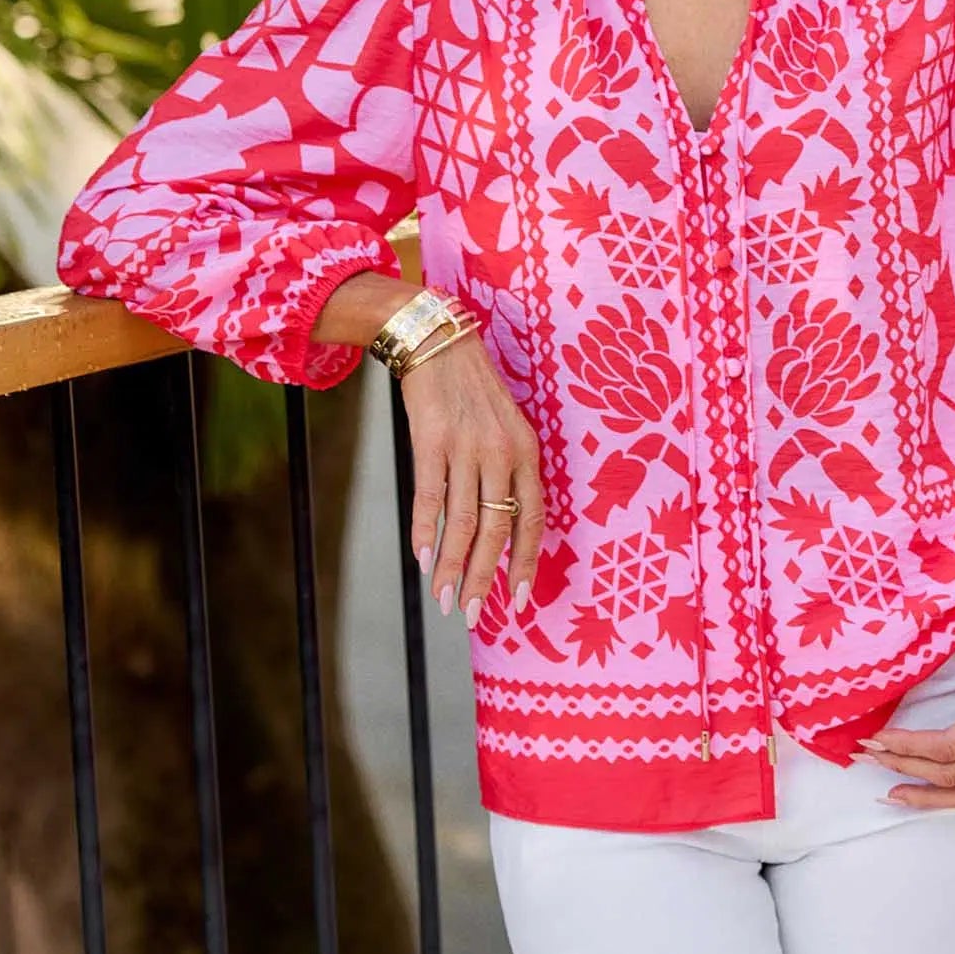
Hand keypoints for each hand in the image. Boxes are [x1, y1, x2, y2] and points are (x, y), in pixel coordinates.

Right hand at [401, 333, 545, 627]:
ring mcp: (467, 446)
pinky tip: (422, 559)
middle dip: (485, 578)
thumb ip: (507, 472)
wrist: (437, 339)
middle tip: (471, 614)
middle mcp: (502, 452)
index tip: (516, 600)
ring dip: (452, 566)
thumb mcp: (505, 426)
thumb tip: (501, 527)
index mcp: (526, 452)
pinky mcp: (432, 440)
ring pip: (463, 522)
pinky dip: (425, 532)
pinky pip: (430, 497)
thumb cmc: (471, 390)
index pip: (532, 519)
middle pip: (498, 530)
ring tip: (444, 598)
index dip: (524, 562)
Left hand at [853, 603, 954, 811]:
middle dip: (904, 765)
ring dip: (928, 796)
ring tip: (890, 793)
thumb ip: (946, 630)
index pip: (946, 748)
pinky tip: (928, 794)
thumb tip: (900, 632)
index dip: (906, 746)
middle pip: (951, 774)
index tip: (874, 738)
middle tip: (867, 755)